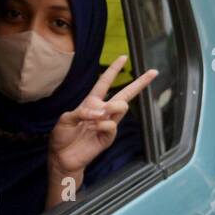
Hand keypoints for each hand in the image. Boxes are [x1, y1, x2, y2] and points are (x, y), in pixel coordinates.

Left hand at [47, 56, 158, 197]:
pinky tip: (95, 127)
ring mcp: (107, 125)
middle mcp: (102, 111)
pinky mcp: (108, 138)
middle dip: (139, 83)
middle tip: (153, 73)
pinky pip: (112, 126)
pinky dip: (103, 124)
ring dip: (111, 107)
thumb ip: (82, 112)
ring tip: (98, 115)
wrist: (61, 157)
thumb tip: (101, 111)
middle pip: (125, 94)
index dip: (113, 70)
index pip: (105, 82)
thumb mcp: (66, 119)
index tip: (123, 57)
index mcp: (91, 103)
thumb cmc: (62, 136)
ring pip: (122, 107)